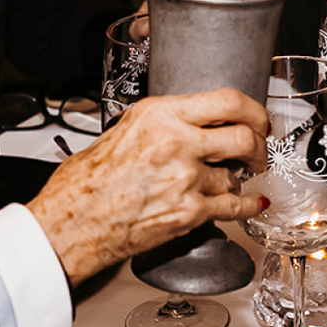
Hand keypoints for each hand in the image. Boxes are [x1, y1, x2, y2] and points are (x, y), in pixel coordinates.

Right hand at [26, 88, 269, 283]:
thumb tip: (190, 122)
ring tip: (233, 179)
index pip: (226, 99)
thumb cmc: (82, 185)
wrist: (68, 227)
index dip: (253, 108)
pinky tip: (251, 202)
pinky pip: (233, 206)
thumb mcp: (121, 131)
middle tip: (258, 148)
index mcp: (158, 115)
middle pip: (243, 134)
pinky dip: (247, 205)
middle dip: (259, 143)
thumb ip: (160, 124)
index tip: (258, 117)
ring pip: (236, 173)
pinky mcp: (188, 212)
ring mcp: (185, 178)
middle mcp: (176, 142)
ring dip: (239, 177)